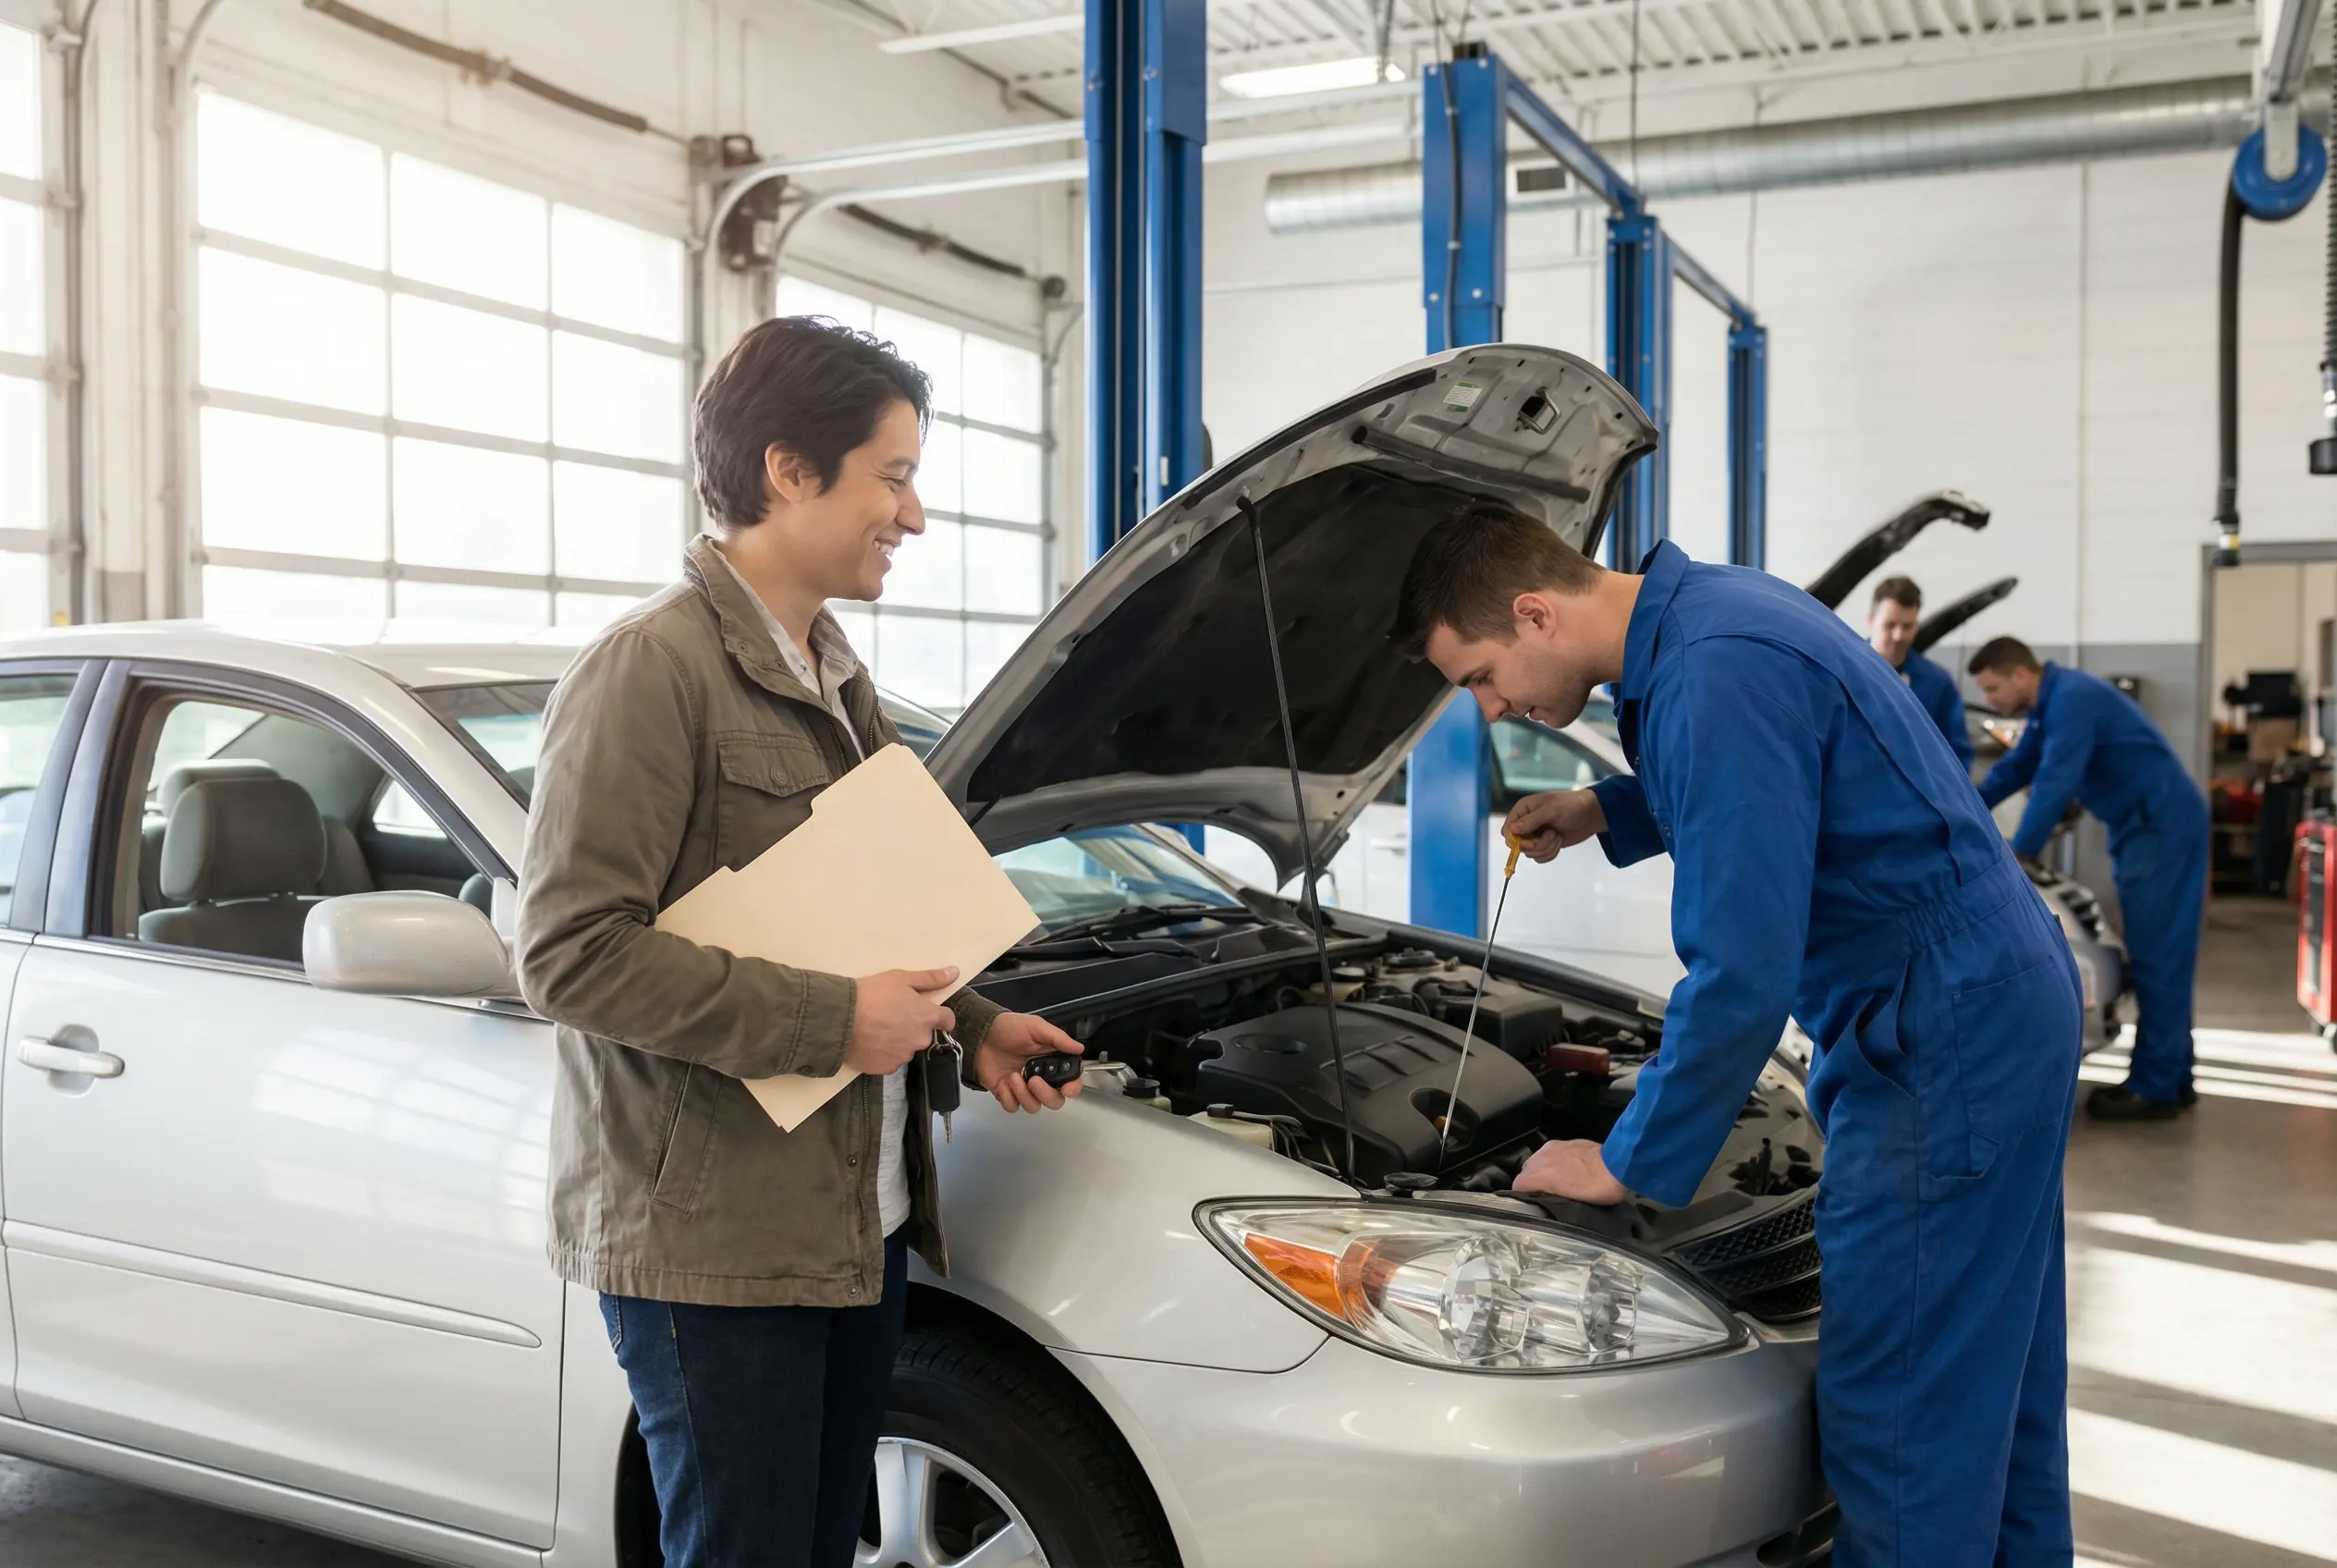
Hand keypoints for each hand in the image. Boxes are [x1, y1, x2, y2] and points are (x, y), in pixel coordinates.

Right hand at [846, 967, 957, 1076]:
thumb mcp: (901, 978)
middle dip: (913, 1026)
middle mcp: (920, 1039)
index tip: (930, 1011)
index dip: (940, 1015)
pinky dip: (884, 1053)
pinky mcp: (887, 1069)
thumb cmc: (871, 994)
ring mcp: (904, 1056)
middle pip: (924, 1033)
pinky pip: (891, 1060)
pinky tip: (871, 1042)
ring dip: (899, 1040)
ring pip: (907, 1048)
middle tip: (892, 1015)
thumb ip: (931, 978)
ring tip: (877, 1028)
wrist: (840, 1019)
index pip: (948, 1020)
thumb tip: (955, 972)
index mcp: (927, 1017)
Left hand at [973, 1013, 1085, 1113]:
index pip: (1071, 1081)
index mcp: (1051, 1061)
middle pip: (1054, 1100)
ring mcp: (1023, 1087)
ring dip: (1023, 1094)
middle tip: (1034, 1080)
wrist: (981, 1034)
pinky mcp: (1007, 1093)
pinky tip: (1004, 1081)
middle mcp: (1040, 1077)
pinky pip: (1013, 1106)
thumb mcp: (1036, 1027)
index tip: (1066, 1089)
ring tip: (1013, 1076)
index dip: (1072, 1088)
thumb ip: (1058, 1038)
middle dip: (1045, 1094)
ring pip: (1033, 1106)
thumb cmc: (1008, 1028)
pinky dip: (1008, 1096)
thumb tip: (1079, 1048)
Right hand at [1502, 789, 1607, 863]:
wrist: (1590, 815)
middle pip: (1518, 845)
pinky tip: (1559, 841)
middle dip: (1535, 845)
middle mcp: (1526, 823)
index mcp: (1523, 810)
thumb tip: (1512, 830)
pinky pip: (1539, 858)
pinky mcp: (1544, 845)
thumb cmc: (1571, 806)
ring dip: (1546, 848)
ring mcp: (1535, 836)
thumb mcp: (1552, 810)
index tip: (1529, 842)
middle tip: (1551, 835)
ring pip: (1530, 853)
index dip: (1514, 839)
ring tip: (1557, 836)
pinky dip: (1550, 853)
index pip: (1508, 829)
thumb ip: (1532, 820)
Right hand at [1513, 1139, 1629, 1204]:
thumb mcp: (1570, 1204)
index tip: (1534, 1204)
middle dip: (1534, 1182)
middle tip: (1548, 1195)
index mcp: (1539, 1174)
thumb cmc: (1595, 1189)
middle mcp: (1541, 1157)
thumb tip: (1540, 1200)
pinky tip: (1569, 1169)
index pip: (1518, 1185)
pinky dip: (1555, 1161)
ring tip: (1559, 1182)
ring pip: (1538, 1160)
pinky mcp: (1566, 1142)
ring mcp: (1553, 1147)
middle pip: (1526, 1171)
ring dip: (1544, 1171)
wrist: (1617, 1166)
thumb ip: (1548, 1199)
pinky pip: (1552, 1153)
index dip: (1524, 1196)